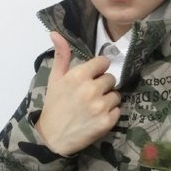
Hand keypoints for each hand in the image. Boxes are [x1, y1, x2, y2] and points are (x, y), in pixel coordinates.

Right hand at [35, 31, 121, 155]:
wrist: (52, 137)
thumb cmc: (54, 105)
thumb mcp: (55, 79)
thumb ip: (61, 55)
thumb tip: (55, 32)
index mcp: (78, 76)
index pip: (103, 62)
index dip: (98, 69)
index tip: (92, 77)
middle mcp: (91, 89)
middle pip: (111, 79)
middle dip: (103, 85)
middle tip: (90, 95)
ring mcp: (100, 106)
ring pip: (116, 95)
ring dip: (108, 100)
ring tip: (93, 107)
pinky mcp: (107, 122)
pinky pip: (118, 110)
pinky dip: (110, 114)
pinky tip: (96, 117)